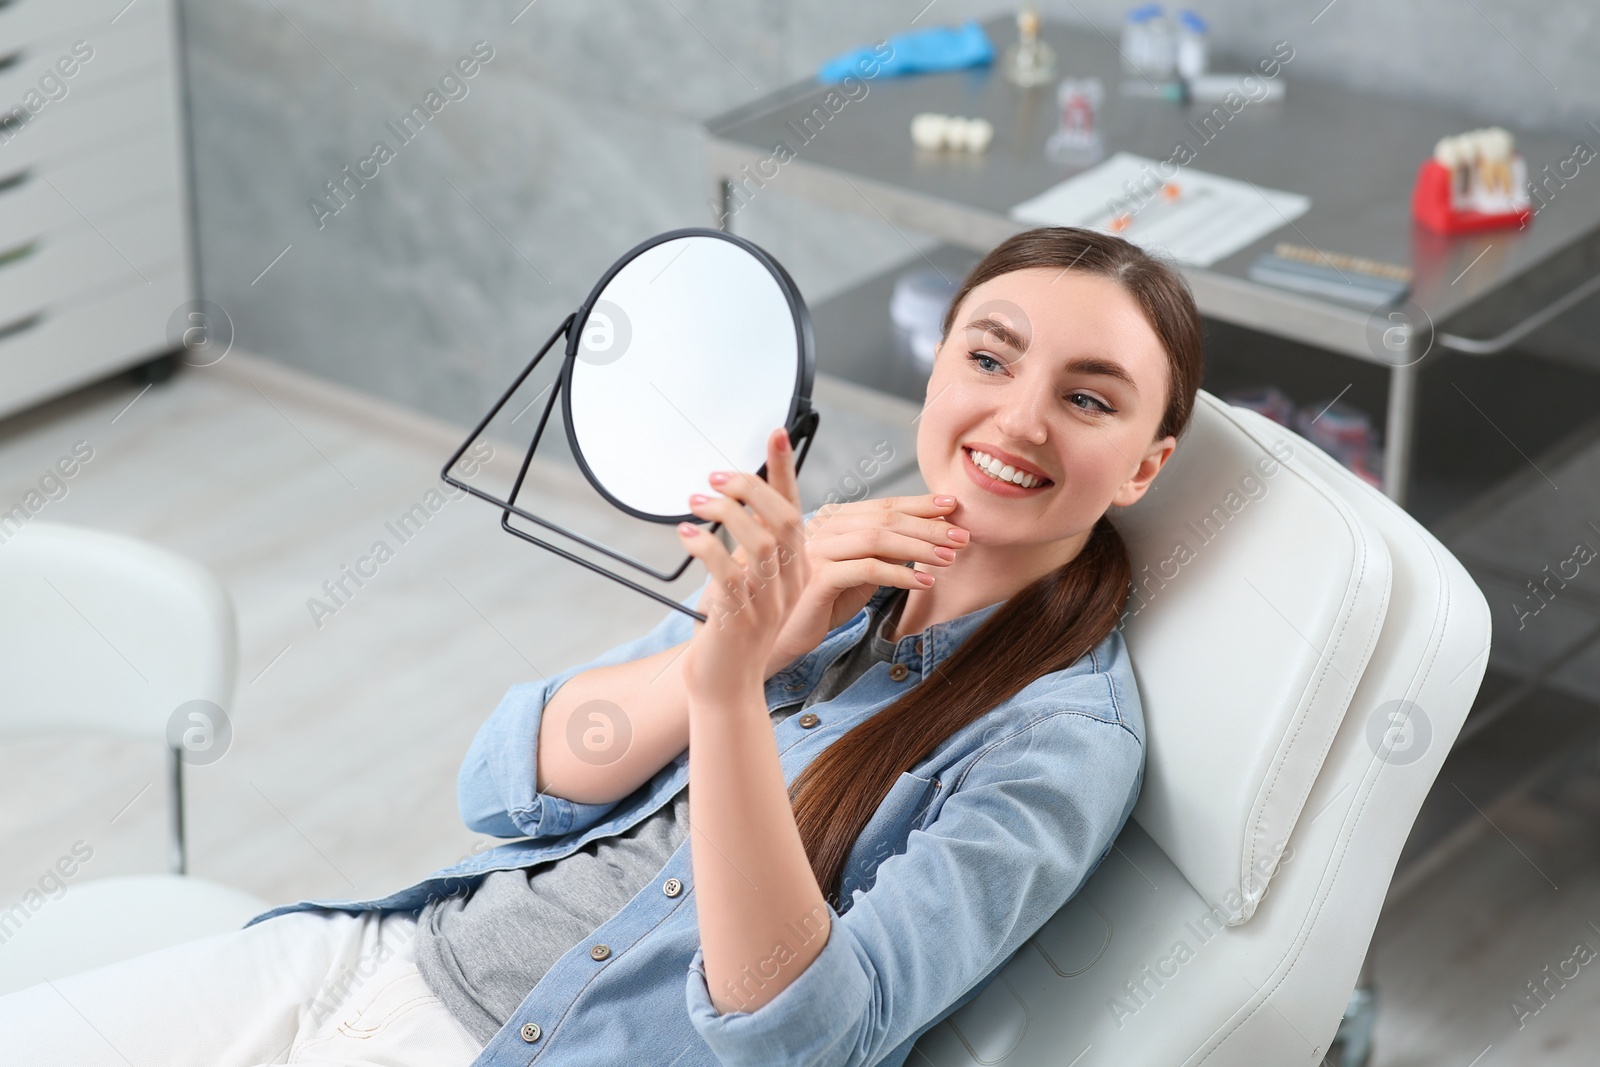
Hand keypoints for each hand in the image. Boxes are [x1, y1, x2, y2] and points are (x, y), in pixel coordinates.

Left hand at [676, 427, 808, 702]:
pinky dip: (706, 545)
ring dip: (724, 512)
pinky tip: (687, 533)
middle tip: (713, 477)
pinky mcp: (741, 618)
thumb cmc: (733, 632)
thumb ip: (750, 549)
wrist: (725, 687)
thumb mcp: (749, 583)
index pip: (795, 509)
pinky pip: (728, 572)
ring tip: (693, 502)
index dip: (785, 470)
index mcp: (796, 569)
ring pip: (759, 541)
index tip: (776, 433)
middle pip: (782, 519)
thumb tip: (730, 501)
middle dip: (748, 487)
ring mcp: (768, 602)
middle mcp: (789, 582)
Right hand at [760, 493, 968, 679]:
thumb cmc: (820, 605)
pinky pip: (868, 569)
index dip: (918, 503)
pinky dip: (901, 574)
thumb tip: (925, 537)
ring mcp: (817, 550)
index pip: (881, 505)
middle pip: (883, 517)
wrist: (782, 637)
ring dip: (920, 547)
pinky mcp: (818, 578)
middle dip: (927, 525)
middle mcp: (821, 527)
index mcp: (831, 521)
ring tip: (950, 558)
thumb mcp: (858, 574)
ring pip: (878, 538)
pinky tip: (924, 581)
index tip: (952, 505)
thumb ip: (882, 553)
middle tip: (962, 534)